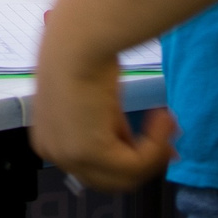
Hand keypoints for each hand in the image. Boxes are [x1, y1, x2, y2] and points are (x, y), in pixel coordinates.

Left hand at [29, 16, 176, 192]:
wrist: (80, 36)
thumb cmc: (84, 54)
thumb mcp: (96, 103)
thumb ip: (112, 130)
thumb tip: (145, 151)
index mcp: (49, 141)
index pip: (92, 169)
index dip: (128, 160)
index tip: (156, 147)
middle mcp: (53, 153)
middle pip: (110, 180)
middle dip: (144, 162)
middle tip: (169, 141)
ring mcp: (69, 156)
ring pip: (127, 177)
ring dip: (154, 151)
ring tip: (165, 119)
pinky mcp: (90, 153)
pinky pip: (137, 165)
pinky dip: (157, 144)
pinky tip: (161, 116)